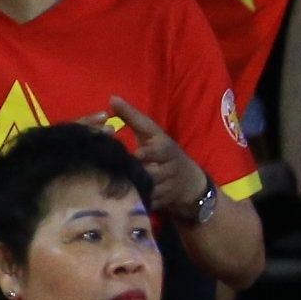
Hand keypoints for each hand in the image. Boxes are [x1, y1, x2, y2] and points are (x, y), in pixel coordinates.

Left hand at [109, 96, 211, 213]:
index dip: (148, 154)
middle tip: (118, 173)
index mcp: (165, 148)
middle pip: (151, 172)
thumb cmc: (163, 152)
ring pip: (149, 189)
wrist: (188, 182)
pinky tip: (120, 200)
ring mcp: (167, 186)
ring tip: (113, 188)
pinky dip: (135, 200)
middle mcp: (168, 167)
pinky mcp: (162, 200)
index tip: (136, 155)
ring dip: (134, 189)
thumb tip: (111, 98)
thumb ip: (132, 117)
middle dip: (137, 174)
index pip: (157, 149)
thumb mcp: (152, 133)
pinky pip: (147, 201)